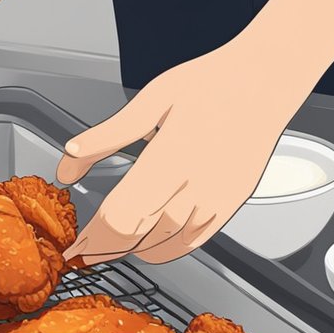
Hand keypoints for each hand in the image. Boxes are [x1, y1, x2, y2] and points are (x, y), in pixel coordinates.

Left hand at [57, 37, 315, 264]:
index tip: (74, 246)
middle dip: (105, 249)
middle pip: (140, 236)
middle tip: (84, 252)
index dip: (93, 236)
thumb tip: (67, 161)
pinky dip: (166, 251)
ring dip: (133, 252)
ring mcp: (218, 198)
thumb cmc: (211, 83)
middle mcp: (197, 183)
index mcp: (171, 155)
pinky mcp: (232, 205)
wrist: (266, 80)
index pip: (122, 213)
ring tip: (109, 249)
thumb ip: (105, 137)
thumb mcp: (150, 101)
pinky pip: (195, 242)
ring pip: (166, 246)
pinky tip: (148, 246)